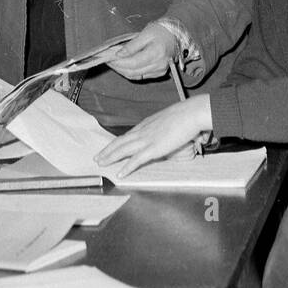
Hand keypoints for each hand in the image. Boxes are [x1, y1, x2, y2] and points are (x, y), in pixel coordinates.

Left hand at [95, 95, 211, 176]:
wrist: (191, 113)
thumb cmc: (185, 116)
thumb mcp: (169, 121)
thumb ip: (164, 128)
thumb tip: (165, 134)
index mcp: (146, 124)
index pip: (127, 135)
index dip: (116, 142)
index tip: (108, 147)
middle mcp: (143, 131)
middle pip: (120, 142)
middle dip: (107, 150)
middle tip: (97, 157)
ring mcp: (146, 140)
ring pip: (123, 150)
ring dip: (110, 157)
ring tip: (101, 164)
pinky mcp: (153, 148)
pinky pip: (136, 160)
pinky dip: (126, 167)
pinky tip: (119, 173)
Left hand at [106, 21, 178, 81]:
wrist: (176, 35)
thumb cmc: (160, 31)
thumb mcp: (145, 34)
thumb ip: (132, 45)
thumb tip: (118, 54)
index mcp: (156, 53)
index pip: (133, 63)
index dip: (118, 62)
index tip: (108, 57)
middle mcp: (159, 65)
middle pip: (133, 72)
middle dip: (117, 67)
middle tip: (107, 59)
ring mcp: (160, 71)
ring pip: (135, 76)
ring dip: (122, 70)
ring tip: (113, 62)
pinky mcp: (159, 73)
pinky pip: (141, 76)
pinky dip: (130, 72)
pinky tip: (123, 65)